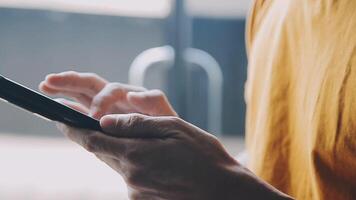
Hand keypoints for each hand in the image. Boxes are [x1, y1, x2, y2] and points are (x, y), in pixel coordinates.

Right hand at [39, 71, 176, 118]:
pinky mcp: (101, 118)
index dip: (100, 100)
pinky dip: (68, 106)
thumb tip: (133, 95)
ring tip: (45, 85)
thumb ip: (154, 103)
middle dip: (71, 81)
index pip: (110, 90)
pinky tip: (55, 105)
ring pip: (82, 93)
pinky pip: (81, 109)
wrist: (168, 141)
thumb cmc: (167, 128)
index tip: (94, 117)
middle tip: (50, 81)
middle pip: (91, 83)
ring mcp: (106, 107)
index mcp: (129, 94)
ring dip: (64, 88)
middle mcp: (115, 97)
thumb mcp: (166, 115)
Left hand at [56, 111, 291, 199]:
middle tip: (95, 122)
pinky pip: (131, 176)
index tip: (58, 116)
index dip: (72, 128)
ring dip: (122, 151)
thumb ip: (136, 124)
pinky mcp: (143, 199)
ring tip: (147, 146)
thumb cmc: (203, 156)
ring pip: (118, 164)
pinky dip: (136, 165)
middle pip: (102, 152)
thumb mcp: (174, 129)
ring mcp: (136, 191)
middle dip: (94, 136)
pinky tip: (158, 163)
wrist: (222, 192)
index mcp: (135, 154)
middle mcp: (130, 176)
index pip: (92, 140)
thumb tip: (105, 121)